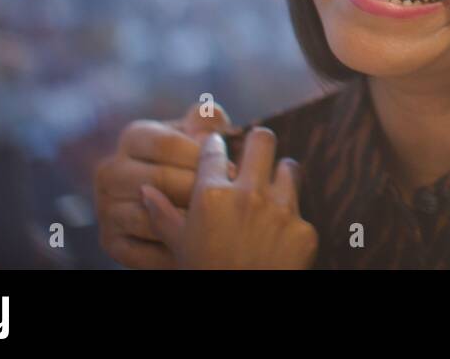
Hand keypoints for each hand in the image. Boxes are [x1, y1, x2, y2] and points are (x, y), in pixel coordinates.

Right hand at [95, 101, 233, 268]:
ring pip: (149, 218)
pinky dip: (171, 253)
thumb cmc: (192, 163)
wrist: (171, 204)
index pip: (167, 144)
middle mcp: (111, 170)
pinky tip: (197, 249)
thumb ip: (207, 123)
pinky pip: (140, 250)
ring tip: (218, 227)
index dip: (204, 156)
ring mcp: (106, 207)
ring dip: (187, 224)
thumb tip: (211, 121)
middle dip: (200, 191)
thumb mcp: (199, 138)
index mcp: (133, 137)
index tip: (233, 170)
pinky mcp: (110, 241)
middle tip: (232, 201)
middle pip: (159, 180)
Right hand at [141, 128, 317, 269]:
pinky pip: (301, 211)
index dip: (215, 145)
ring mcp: (281, 210)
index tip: (217, 148)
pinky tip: (281, 233)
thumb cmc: (205, 272)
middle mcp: (248, 195)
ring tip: (273, 188)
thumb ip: (162, 214)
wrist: (240, 309)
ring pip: (289, 167)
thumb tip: (146, 190)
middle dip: (257, 143)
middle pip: (262, 140)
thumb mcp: (179, 246)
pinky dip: (291, 220)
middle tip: (255, 152)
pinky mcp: (304, 229)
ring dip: (281, 175)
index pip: (215, 149)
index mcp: (212, 195)